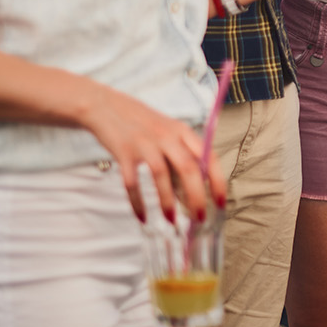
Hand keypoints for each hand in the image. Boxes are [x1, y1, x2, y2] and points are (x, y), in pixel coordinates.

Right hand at [77, 84, 226, 224]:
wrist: (106, 106)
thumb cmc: (142, 123)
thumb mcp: (168, 132)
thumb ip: (180, 155)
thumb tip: (192, 191)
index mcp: (183, 131)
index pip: (208, 157)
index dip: (217, 181)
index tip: (220, 202)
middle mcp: (167, 136)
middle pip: (189, 167)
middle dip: (196, 196)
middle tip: (200, 218)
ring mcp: (145, 143)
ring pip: (161, 175)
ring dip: (167, 201)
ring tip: (172, 221)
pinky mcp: (123, 152)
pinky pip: (132, 182)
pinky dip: (138, 202)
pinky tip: (143, 217)